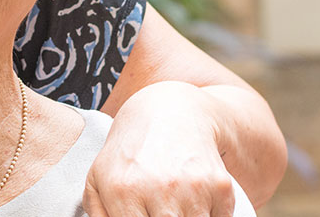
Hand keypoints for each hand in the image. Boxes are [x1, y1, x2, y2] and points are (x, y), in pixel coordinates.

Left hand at [84, 82, 236, 216]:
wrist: (171, 112)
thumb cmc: (130, 153)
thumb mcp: (98, 177)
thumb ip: (98, 213)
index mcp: (123, 191)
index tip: (143, 215)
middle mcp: (159, 189)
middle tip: (159, 209)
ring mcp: (193, 188)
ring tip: (174, 204)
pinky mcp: (220, 186)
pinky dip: (209, 215)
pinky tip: (194, 198)